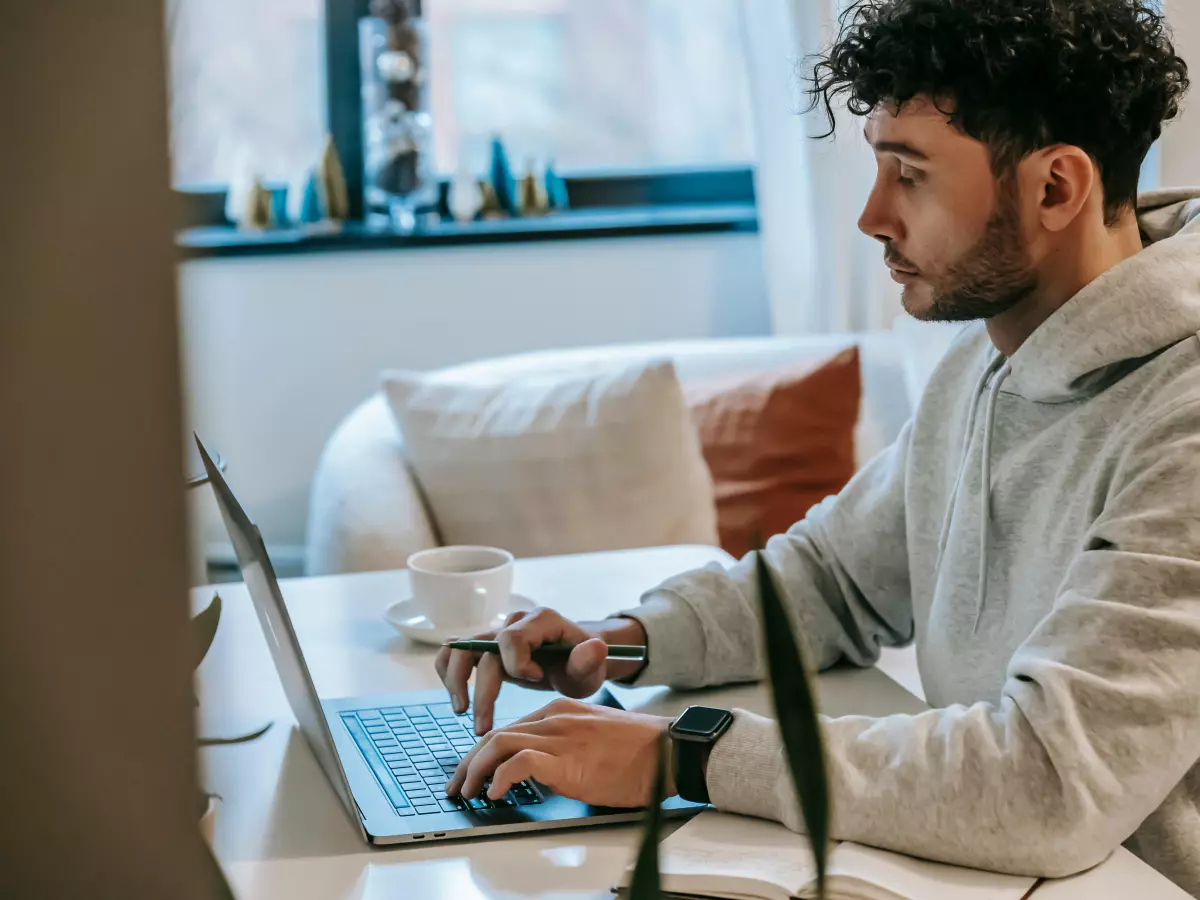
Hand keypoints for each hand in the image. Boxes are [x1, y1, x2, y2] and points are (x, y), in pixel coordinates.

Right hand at [435, 607, 621, 734]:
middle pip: (482, 649)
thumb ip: (590, 660)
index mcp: (541, 621)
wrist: (574, 661)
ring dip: (456, 680)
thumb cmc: (582, 665)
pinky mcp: (486, 648)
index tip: (536, 681)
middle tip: (483, 727)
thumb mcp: (591, 667)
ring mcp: (496, 633)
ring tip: (462, 711)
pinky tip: (458, 700)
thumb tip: (594, 647)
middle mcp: (514, 622)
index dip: (517, 664)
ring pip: (461, 648)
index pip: (512, 638)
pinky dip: (449, 674)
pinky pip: (455, 653)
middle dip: (482, 691)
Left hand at [445, 697, 673, 807]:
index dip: (481, 752)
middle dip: (468, 762)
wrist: (667, 750)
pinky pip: (520, 763)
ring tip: (468, 792)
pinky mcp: (567, 759)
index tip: (471, 773)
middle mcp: (554, 717)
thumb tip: (537, 770)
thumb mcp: (592, 738)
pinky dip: (500, 777)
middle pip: (495, 735)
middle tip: (457, 786)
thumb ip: (563, 745)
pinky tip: (495, 792)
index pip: (507, 728)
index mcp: (558, 709)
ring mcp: (559, 736)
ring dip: (475, 770)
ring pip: (498, 743)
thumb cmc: (637, 751)